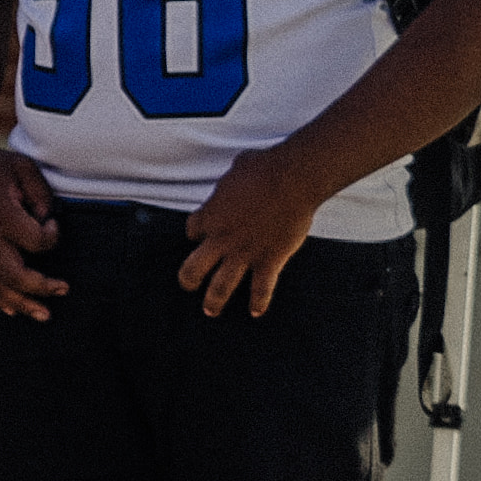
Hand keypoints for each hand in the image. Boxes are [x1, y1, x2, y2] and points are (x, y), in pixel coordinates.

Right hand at [0, 125, 63, 316]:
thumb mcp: (22, 166)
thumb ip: (42, 194)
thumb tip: (48, 222)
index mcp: (1, 213)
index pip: (34, 240)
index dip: (52, 236)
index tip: (53, 223)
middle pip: (14, 274)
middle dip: (42, 287)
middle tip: (64, 288)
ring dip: (21, 304)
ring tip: (44, 314)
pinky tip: (14, 310)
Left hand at [178, 142, 329, 317]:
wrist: (292, 180)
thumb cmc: (265, 168)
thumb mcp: (238, 167)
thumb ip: (232, 181)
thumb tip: (239, 175)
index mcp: (210, 215)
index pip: (192, 230)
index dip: (196, 233)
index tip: (201, 235)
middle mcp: (221, 239)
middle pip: (194, 267)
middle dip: (188, 279)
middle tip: (188, 285)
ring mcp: (244, 253)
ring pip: (221, 285)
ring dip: (214, 301)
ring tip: (211, 311)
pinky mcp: (269, 260)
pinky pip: (261, 288)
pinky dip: (259, 302)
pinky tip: (256, 312)